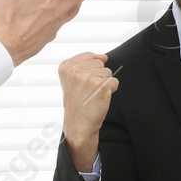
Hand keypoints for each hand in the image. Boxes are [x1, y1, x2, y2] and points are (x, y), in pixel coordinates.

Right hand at [59, 52, 116, 171]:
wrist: (78, 124)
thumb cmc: (77, 102)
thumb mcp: (72, 80)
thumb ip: (85, 63)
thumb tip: (104, 56)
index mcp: (65, 66)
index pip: (89, 56)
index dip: (90, 70)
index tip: (82, 84)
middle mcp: (75, 70)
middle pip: (100, 63)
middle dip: (98, 76)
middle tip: (87, 91)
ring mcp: (88, 77)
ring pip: (108, 72)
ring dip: (104, 84)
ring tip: (93, 95)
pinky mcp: (101, 86)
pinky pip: (114, 82)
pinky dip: (110, 91)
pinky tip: (100, 99)